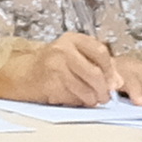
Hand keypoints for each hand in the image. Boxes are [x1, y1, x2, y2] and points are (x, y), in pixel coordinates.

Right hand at [0, 34, 125, 105]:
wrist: (23, 73)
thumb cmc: (53, 65)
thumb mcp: (74, 56)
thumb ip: (97, 64)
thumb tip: (118, 83)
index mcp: (72, 39)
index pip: (100, 52)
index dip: (111, 70)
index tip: (114, 82)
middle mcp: (62, 50)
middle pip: (94, 73)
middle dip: (103, 89)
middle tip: (105, 97)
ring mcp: (54, 66)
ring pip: (84, 88)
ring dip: (92, 99)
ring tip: (92, 100)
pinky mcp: (48, 83)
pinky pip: (72, 97)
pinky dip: (78, 102)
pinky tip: (76, 99)